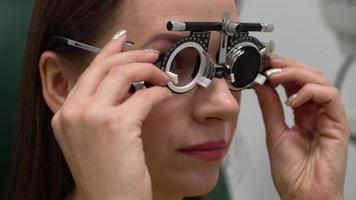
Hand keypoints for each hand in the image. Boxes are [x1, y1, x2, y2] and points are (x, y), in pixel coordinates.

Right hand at [51, 32, 171, 199]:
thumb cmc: (106, 175)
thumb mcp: (91, 139)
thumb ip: (99, 110)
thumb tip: (125, 86)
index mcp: (65, 115)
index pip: (88, 72)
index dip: (107, 52)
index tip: (121, 40)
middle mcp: (73, 113)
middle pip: (105, 66)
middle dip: (132, 54)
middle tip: (151, 55)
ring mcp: (92, 117)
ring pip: (123, 73)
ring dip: (148, 70)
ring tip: (162, 74)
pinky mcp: (116, 125)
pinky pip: (144, 96)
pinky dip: (159, 92)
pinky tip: (166, 94)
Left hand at [255, 57, 349, 199]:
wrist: (303, 195)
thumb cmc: (292, 173)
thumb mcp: (274, 132)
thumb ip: (270, 107)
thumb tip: (260, 85)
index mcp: (302, 114)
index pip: (295, 82)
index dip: (281, 69)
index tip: (264, 63)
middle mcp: (316, 112)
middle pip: (309, 76)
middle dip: (288, 66)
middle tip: (269, 64)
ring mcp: (327, 116)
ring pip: (320, 81)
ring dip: (297, 73)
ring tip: (276, 77)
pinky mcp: (338, 123)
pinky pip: (330, 96)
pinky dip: (311, 91)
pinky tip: (293, 98)